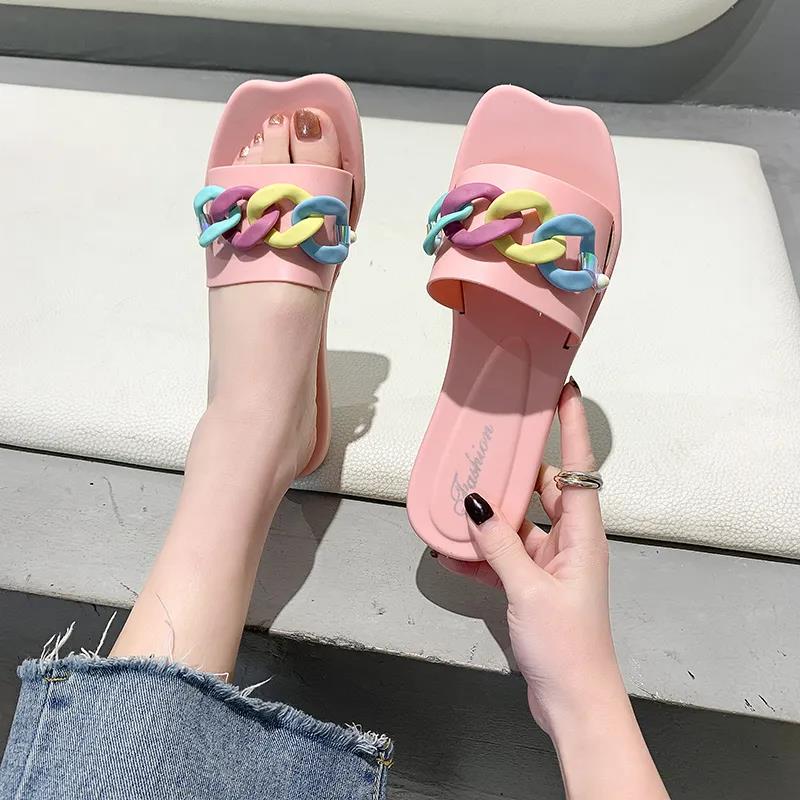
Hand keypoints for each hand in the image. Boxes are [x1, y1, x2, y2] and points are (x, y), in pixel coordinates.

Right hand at [439, 379, 616, 731]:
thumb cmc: (565, 644)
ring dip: (490, 513)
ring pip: (517, 521)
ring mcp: (549, 563)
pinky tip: (450, 548)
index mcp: (581, 534)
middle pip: (543, 488)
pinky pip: (505, 554)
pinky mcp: (532, 585)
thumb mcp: (528, 588)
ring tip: (455, 492)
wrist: (573, 702)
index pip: (579, 468)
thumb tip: (474, 501)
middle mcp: (568, 541)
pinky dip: (481, 550)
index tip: (565, 390)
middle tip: (486, 439)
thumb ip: (499, 543)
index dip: (573, 427)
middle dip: (515, 465)